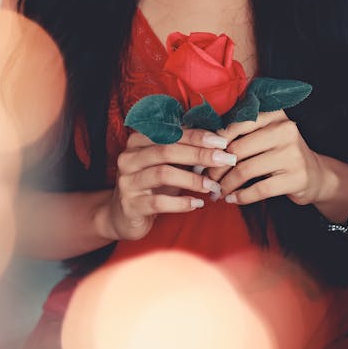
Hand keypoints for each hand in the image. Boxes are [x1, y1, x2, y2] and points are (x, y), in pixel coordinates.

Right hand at [107, 129, 235, 240]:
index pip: (171, 133)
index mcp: (138, 141)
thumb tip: (217, 143)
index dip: (198, 136)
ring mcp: (127, 181)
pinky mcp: (130, 205)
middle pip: (167, 150)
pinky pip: (159, 202)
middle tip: (224, 159)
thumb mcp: (167, 165)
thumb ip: (185, 152)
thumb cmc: (152, 185)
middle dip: (199, 154)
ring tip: (212, 185)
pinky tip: (197, 204)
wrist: (123, 215)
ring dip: (192, 179)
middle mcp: (129, 157)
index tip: (221, 142)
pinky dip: (181, 203)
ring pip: (163, 173)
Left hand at [206, 110, 325, 205]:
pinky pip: (259, 189)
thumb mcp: (265, 134)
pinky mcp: (296, 178)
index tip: (205, 156)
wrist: (314, 174)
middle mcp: (285, 129)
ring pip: (245, 170)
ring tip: (218, 190)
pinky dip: (241, 197)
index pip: (237, 124)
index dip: (217, 142)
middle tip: (208, 177)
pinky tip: (233, 199)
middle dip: (217, 167)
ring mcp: (292, 154)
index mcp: (275, 114)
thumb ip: (241, 132)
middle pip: (238, 149)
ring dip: (226, 184)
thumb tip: (203, 143)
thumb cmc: (280, 153)